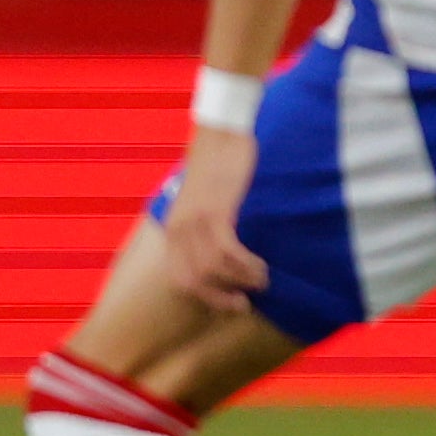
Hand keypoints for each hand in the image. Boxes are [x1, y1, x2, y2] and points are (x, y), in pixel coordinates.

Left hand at [157, 124, 271, 310]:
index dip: (205, 298)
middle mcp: (179, 229)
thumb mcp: (205, 201)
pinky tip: (259, 266)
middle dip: (221, 298)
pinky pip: (228, 251)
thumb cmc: (219, 166)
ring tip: (261, 280)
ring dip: (241, 281)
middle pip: (194, 281)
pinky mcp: (214, 211)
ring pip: (213, 270)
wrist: (222, 132)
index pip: (180, 280)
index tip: (230, 302)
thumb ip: (206, 226)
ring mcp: (195, 221)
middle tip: (246, 302)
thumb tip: (224, 254)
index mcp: (174, 230)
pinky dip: (245, 265)